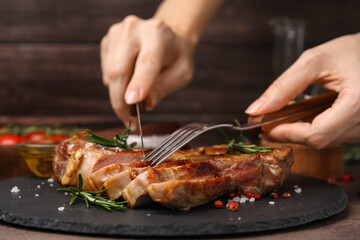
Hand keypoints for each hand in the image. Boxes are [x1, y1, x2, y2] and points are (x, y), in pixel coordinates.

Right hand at [101, 16, 193, 124]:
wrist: (166, 37)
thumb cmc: (176, 57)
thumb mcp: (181, 73)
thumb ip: (164, 87)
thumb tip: (146, 103)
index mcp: (157, 33)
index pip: (147, 62)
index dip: (139, 83)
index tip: (132, 102)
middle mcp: (134, 28)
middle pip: (119, 70)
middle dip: (121, 101)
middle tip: (129, 121)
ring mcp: (117, 33)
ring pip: (109, 74)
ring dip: (118, 96)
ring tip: (133, 104)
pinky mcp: (107, 41)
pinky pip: (106, 72)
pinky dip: (115, 86)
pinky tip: (129, 84)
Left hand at [246, 33, 359, 148]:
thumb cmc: (355, 51)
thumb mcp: (315, 61)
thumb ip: (283, 86)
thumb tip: (257, 109)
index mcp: (357, 106)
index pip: (315, 134)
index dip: (286, 133)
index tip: (264, 127)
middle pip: (319, 141)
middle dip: (290, 132)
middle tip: (269, 122)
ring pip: (326, 141)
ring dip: (301, 131)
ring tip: (285, 115)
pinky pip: (334, 135)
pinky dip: (315, 127)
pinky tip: (305, 115)